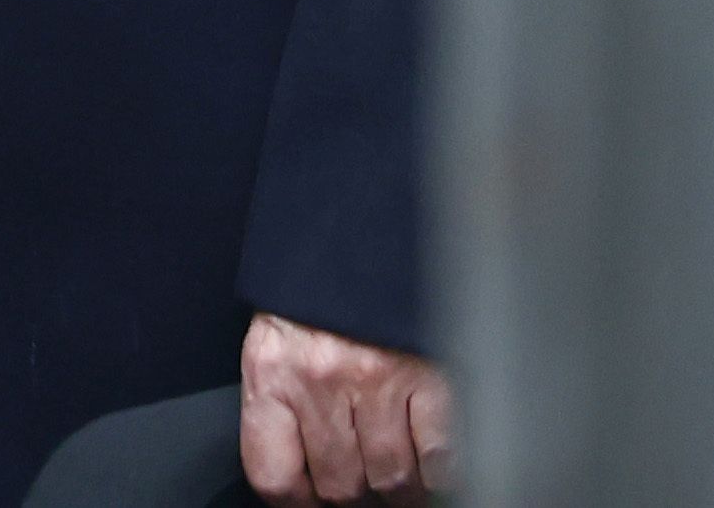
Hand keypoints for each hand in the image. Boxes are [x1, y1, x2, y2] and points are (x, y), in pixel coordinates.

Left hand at [239, 313, 452, 502]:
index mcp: (271, 372)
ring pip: (393, 480)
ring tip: (399, 463)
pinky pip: (441, 458)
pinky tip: (431, 452)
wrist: (359, 232)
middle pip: (341, 486)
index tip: (313, 498)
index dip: (299, 500)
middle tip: (364, 473)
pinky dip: (442, 468)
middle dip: (355, 490)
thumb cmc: (317, 295)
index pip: (273, 476)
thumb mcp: (276, 341)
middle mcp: (320, 379)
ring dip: (401, 484)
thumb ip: (284, 407)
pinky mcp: (431, 376)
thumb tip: (306, 476)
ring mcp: (378, 379)